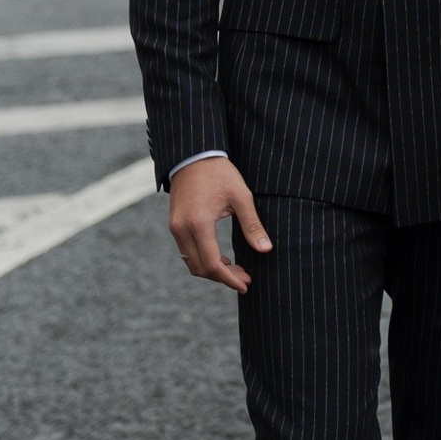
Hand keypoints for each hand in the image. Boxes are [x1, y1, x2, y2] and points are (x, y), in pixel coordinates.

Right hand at [168, 155, 268, 290]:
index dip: (229, 279)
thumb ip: (252, 225)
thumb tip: (266, 249)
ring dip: (213, 270)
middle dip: (223, 278)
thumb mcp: (241, 196)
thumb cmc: (219, 172)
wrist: (193, 154)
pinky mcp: (174, 225)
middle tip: (245, 279)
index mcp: (199, 223)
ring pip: (191, 262)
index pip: (213, 263)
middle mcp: (182, 229)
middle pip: (200, 268)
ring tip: (236, 270)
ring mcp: (175, 228)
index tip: (245, 285)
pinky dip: (203, 260)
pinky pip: (187, 252)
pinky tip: (222, 259)